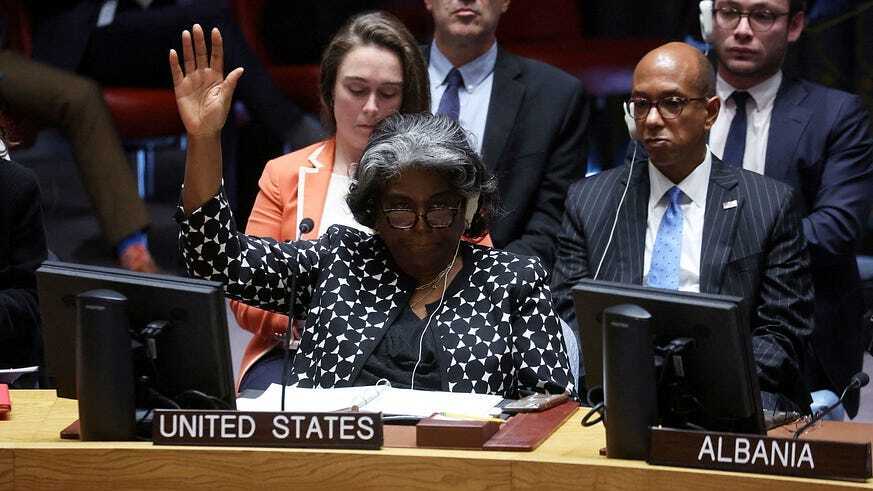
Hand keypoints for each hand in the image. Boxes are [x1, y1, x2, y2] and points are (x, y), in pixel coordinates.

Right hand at [169, 24, 243, 138]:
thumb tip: (240, 69)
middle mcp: (204, 76)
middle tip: (196, 27)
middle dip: (200, 41)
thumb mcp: (225, 99)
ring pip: (189, 60)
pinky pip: (177, 72)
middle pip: (202, 54)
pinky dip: (175, 63)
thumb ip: (230, 83)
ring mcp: (192, 81)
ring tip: (186, 33)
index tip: (215, 31)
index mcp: (217, 78)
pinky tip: (173, 52)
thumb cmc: (217, 117)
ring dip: (187, 47)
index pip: (216, 56)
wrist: (203, 131)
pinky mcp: (180, 87)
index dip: (216, 44)